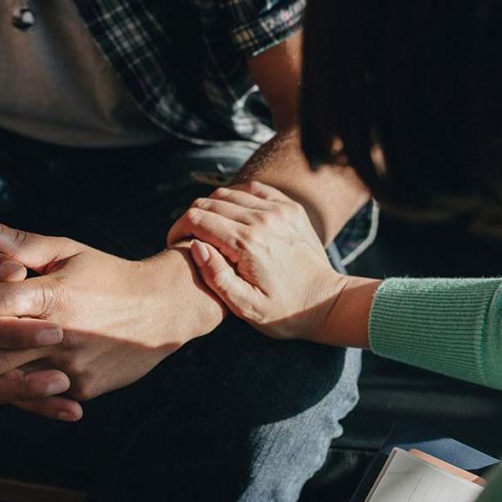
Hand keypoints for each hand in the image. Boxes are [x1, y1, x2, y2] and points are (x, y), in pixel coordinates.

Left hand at [0, 216, 216, 413]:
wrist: (165, 310)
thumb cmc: (109, 274)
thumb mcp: (67, 251)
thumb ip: (19, 245)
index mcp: (51, 294)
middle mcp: (58, 334)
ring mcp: (70, 366)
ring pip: (9, 383)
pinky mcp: (82, 388)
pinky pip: (35, 395)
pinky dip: (5, 396)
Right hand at [167, 183, 349, 340]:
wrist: (326, 302)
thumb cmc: (283, 312)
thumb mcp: (244, 306)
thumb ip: (216, 276)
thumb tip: (196, 246)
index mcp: (247, 244)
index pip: (197, 219)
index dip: (178, 229)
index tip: (175, 245)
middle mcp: (262, 219)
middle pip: (209, 202)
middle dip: (191, 219)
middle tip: (188, 239)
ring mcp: (279, 209)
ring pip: (229, 193)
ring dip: (212, 208)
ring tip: (209, 231)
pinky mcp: (290, 207)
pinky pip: (253, 189)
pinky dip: (236, 198)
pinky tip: (232, 218)